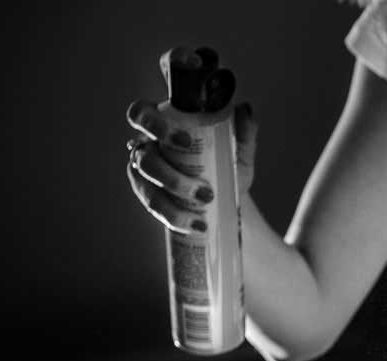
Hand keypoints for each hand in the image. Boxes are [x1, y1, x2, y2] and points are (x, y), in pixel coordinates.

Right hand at [124, 99, 257, 233]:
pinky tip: (197, 224)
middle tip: (204, 190)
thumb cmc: (226, 165)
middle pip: (144, 159)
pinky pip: (155, 208)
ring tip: (207, 208)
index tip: (185, 141)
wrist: (227, 198)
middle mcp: (147, 148)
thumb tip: (245, 110)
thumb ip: (244, 131)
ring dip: (175, 202)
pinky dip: (176, 217)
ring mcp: (143, 175)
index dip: (153, 125)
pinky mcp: (149, 197)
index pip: (141, 115)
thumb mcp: (238, 150)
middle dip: (171, 176)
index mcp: (162, 126)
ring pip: (147, 187)